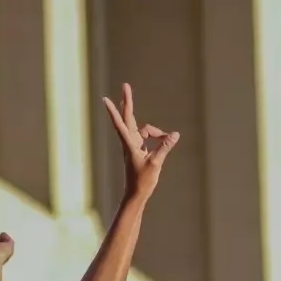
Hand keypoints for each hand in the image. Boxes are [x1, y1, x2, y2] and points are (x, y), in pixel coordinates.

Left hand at [101, 83, 179, 199]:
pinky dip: (157, 139)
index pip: (121, 124)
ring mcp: (133, 145)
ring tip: (168, 139)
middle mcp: (129, 142)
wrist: (136, 194)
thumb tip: (175, 135)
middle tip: (126, 85)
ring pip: (144, 130)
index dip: (114, 111)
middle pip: (129, 118)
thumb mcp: (156, 163)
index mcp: (130, 144)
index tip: (105, 99)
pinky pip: (148, 138)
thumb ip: (165, 147)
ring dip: (157, 132)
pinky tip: (165, 141)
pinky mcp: (138, 150)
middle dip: (128, 101)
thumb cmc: (143, 181)